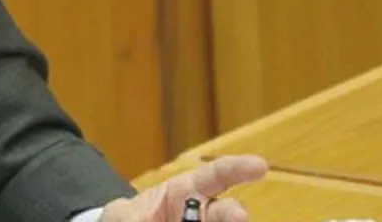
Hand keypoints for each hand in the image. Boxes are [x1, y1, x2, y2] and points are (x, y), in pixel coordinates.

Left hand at [102, 155, 267, 221]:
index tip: (259, 166)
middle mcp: (204, 215)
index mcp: (184, 191)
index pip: (216, 174)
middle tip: (238, 216)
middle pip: (227, 212)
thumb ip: (132, 219)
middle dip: (234, 214)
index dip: (238, 168)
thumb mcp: (122, 215)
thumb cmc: (127, 220)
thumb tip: (138, 221)